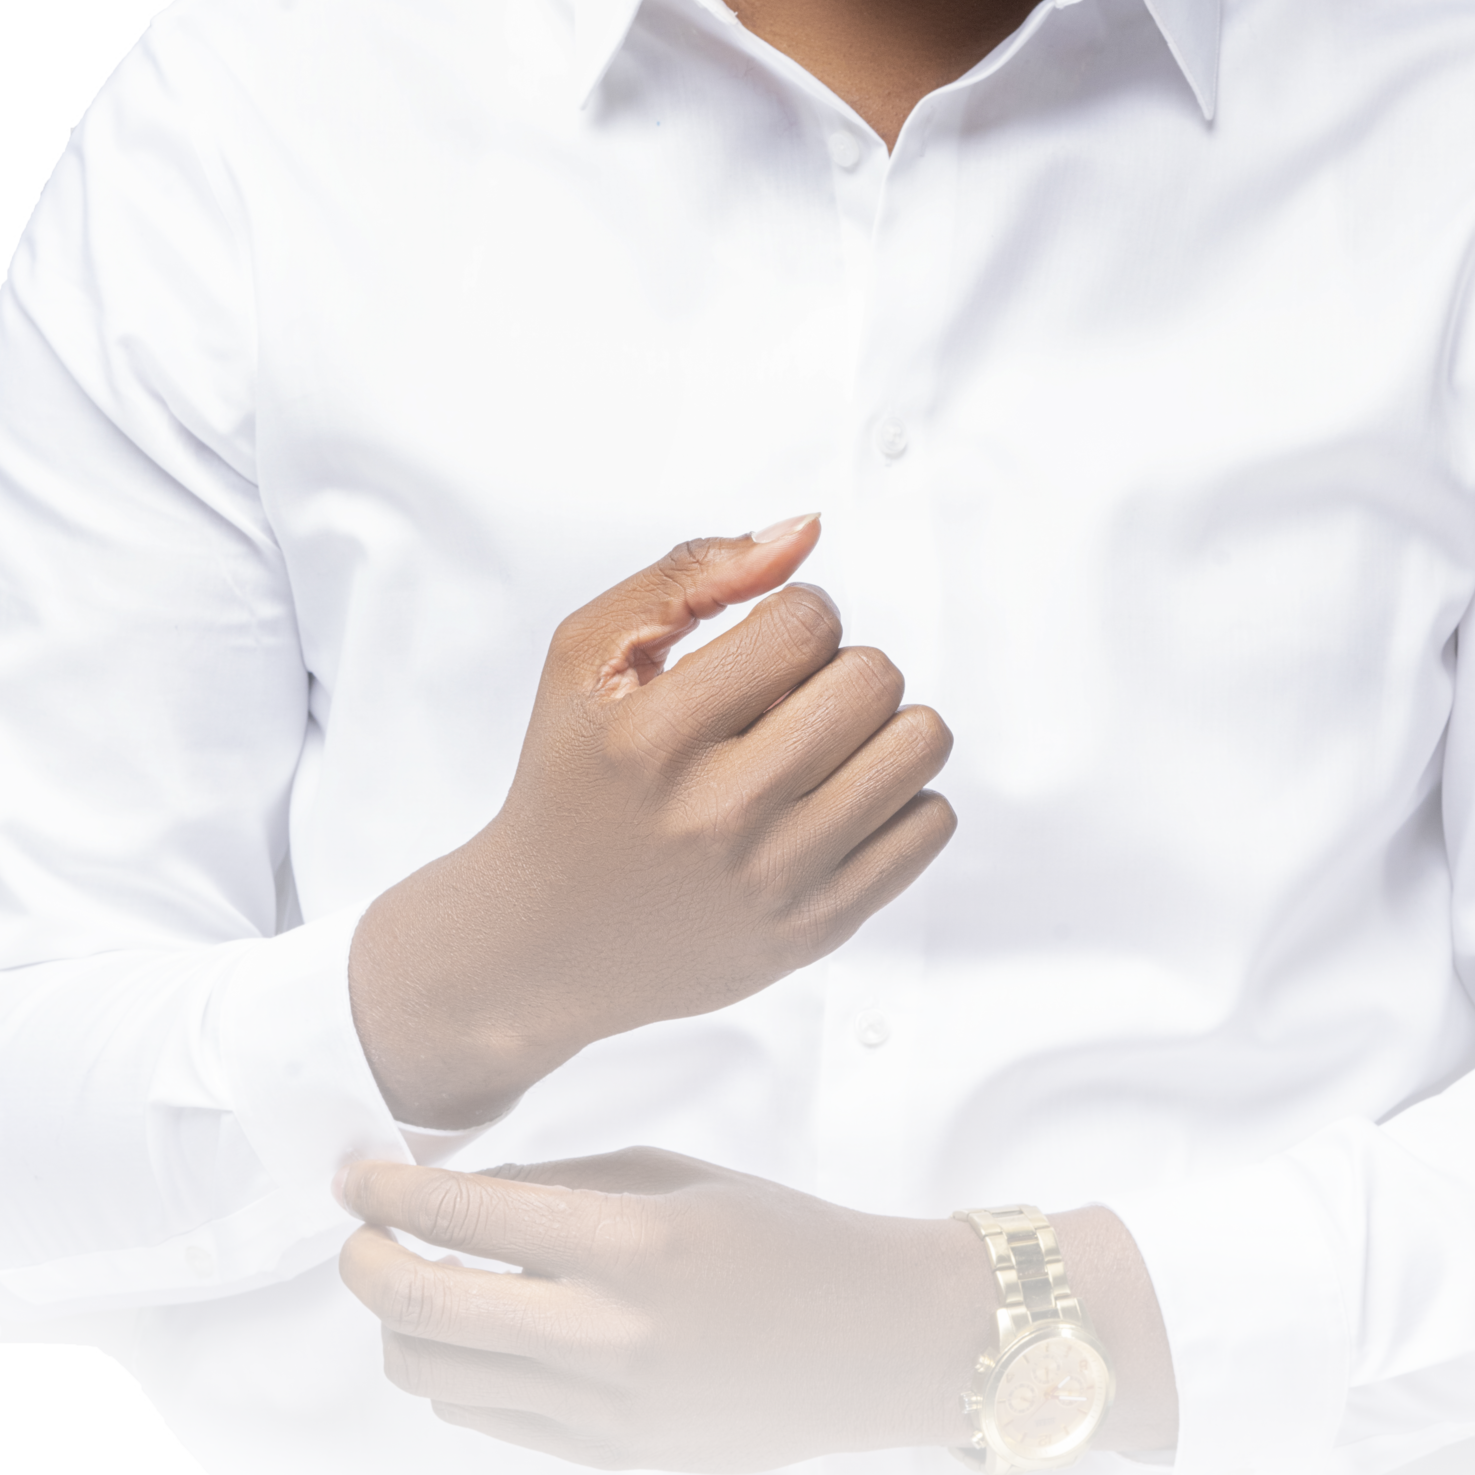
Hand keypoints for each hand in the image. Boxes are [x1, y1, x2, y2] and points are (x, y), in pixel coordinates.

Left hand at [337, 1148, 990, 1469]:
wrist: (872, 1342)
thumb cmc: (781, 1236)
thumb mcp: (675, 1176)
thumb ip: (562, 1185)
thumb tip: (458, 1195)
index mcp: (628, 1244)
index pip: (465, 1219)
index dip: (387, 1195)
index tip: (350, 1178)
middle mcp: (604, 1334)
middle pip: (422, 1313)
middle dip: (367, 1267)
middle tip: (362, 1237)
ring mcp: (602, 1409)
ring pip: (438, 1379)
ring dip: (405, 1328)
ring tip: (421, 1286)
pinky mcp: (608, 1456)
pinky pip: (489, 1420)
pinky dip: (459, 1374)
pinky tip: (478, 1335)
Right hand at [347, 521, 954, 1128]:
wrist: (543, 942)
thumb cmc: (573, 781)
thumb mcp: (585, 659)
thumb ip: (691, 575)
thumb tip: (807, 531)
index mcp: (654, 736)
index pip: (807, 622)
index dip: (798, 614)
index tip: (763, 647)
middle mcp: (720, 813)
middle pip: (873, 678)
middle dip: (842, 666)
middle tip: (792, 700)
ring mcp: (776, 878)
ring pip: (919, 745)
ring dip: (884, 726)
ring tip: (825, 744)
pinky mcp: (817, 928)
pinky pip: (930, 823)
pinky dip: (899, 797)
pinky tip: (835, 803)